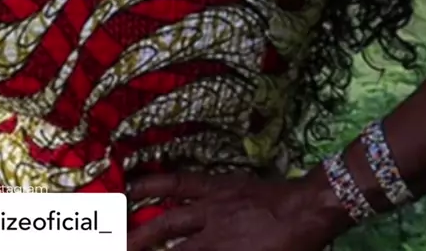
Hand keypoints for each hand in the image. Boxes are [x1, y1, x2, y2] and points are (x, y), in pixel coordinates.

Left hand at [128, 168, 348, 250]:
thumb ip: (219, 197)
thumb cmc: (281, 197)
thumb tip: (198, 204)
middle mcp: (212, 212)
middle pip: (168, 223)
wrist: (306, 209)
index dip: (150, 186)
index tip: (127, 189)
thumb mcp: (244, 188)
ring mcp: (220, 238)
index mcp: (216, 189)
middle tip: (119, 241)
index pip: (175, 184)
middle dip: (140, 234)